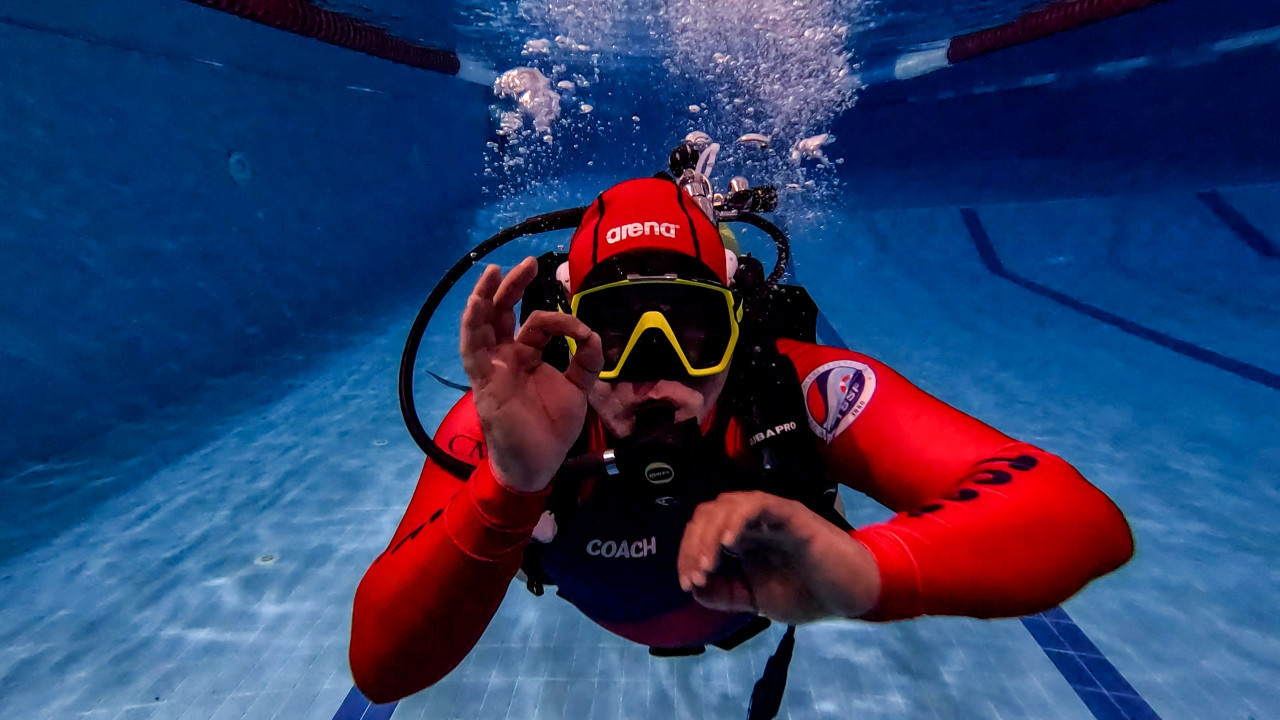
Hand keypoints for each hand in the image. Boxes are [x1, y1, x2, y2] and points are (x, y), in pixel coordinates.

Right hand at [460, 257, 602, 491]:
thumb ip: (586, 361)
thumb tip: (593, 334)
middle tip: (529, 263)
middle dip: (512, 286)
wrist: (538, 464)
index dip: (561, 320)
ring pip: (481, 325)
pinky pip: (472, 350)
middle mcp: (506, 356)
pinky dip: (472, 326)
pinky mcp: (483, 382)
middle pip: (502, 313)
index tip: (583, 333)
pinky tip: (476, 305)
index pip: (537, 323)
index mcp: (527, 355)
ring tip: (491, 272)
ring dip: (484, 298)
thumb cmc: (552, 428)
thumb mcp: (578, 388)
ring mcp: (492, 368)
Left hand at [677, 491, 880, 623]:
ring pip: (726, 505)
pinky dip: (735, 519)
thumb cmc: (809, 594)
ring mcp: (771, 514)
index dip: (687, 553)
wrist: (850, 596)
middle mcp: (752, 522)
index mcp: (743, 538)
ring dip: (709, 534)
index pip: (703, 531)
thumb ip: (726, 594)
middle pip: (708, 514)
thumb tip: (694, 588)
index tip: (687, 584)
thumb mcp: (757, 600)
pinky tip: (728, 544)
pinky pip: (756, 505)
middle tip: (695, 576)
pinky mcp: (790, 513)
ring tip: (707, 565)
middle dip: (693, 544)